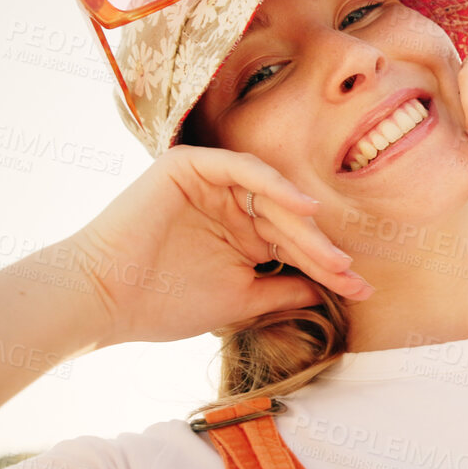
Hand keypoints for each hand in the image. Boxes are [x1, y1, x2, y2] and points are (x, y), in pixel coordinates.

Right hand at [64, 145, 374, 346]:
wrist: (105, 299)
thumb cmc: (163, 303)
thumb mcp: (238, 300)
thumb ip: (282, 291)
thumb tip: (327, 291)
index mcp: (242, 233)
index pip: (294, 244)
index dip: (328, 267)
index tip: (362, 293)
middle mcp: (230, 203)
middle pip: (289, 219)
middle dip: (322, 249)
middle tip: (351, 275)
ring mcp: (211, 181)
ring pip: (272, 194)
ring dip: (304, 223)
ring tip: (332, 255)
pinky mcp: (190, 165)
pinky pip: (242, 167)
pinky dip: (274, 184)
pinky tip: (303, 207)